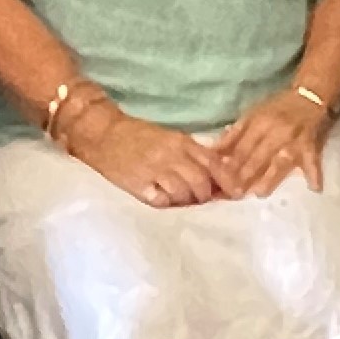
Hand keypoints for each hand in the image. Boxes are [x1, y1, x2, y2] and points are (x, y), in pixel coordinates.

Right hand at [68, 105, 227, 207]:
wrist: (102, 133)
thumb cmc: (137, 135)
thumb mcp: (170, 137)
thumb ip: (192, 153)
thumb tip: (218, 171)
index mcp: (181, 142)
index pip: (213, 163)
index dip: (228, 181)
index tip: (237, 194)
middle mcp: (171, 156)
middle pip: (201, 183)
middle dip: (206, 196)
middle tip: (205, 202)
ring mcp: (154, 172)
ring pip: (183, 195)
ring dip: (187, 202)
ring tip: (184, 203)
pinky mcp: (138, 186)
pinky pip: (162, 202)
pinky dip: (168, 204)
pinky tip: (166, 202)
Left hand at [216, 82, 336, 196]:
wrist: (310, 96)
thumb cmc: (278, 107)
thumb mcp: (253, 114)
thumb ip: (235, 133)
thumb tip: (215, 152)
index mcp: (260, 122)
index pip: (242, 147)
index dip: (231, 164)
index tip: (221, 180)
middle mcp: (276, 132)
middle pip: (259, 156)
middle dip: (245, 175)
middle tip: (235, 193)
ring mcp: (295, 141)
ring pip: (281, 162)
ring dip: (271, 178)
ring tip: (259, 193)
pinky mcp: (312, 146)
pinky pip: (313, 161)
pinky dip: (315, 174)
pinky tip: (315, 188)